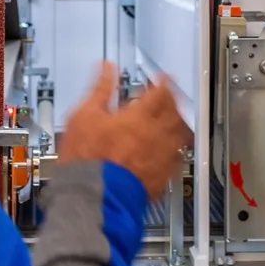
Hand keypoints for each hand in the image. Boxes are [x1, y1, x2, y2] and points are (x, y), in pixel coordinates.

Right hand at [58, 61, 190, 198]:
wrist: (91, 197)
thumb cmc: (86, 158)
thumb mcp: (84, 115)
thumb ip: (100, 89)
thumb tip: (106, 68)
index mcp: (140, 117)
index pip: (162, 92)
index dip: (164, 83)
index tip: (162, 79)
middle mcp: (156, 135)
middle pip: (176, 113)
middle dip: (173, 102)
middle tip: (167, 99)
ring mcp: (162, 158)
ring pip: (180, 137)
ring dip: (177, 126)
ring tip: (171, 122)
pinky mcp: (161, 179)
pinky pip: (177, 160)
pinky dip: (174, 151)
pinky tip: (167, 150)